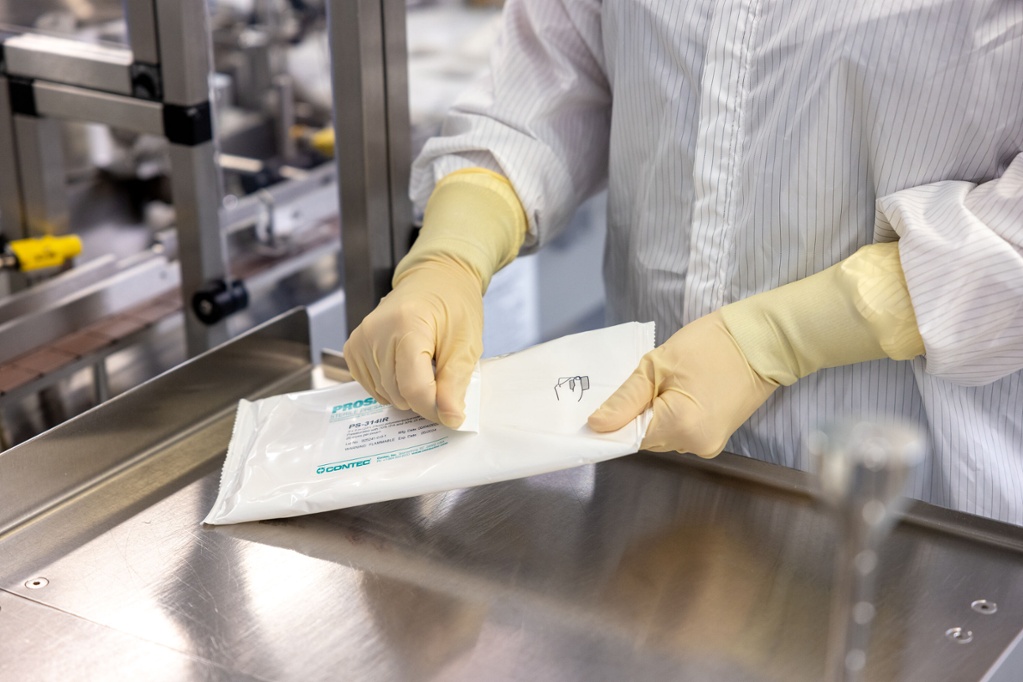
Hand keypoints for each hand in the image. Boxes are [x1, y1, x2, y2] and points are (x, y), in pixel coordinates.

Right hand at [343, 258, 482, 427]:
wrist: (434, 280)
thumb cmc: (453, 306)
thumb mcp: (466, 344)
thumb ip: (456, 383)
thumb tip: (450, 418)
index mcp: (406, 326)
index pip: (414, 388)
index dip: (436, 408)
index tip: (453, 411)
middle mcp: (375, 333)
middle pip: (399, 394)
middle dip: (425, 396)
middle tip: (441, 373)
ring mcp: (360, 341)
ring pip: (387, 395)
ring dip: (409, 391)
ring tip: (424, 363)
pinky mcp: (353, 349)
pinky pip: (374, 388)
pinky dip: (393, 386)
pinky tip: (406, 365)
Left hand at [588, 311, 777, 456]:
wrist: (760, 342)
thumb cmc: (711, 345)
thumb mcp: (658, 365)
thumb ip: (625, 400)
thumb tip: (597, 426)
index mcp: (681, 426)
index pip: (628, 438)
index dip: (613, 423)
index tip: (601, 407)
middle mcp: (696, 444)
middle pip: (645, 438)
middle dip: (636, 415)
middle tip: (643, 382)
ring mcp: (708, 444)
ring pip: (661, 436)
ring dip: (654, 415)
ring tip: (666, 384)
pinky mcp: (715, 438)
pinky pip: (679, 432)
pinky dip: (671, 416)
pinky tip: (678, 392)